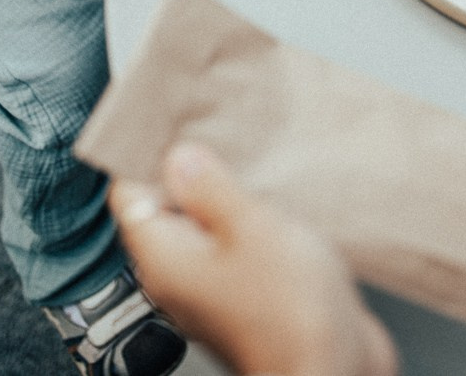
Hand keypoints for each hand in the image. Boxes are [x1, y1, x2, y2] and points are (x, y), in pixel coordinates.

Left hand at [110, 144, 397, 375]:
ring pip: (202, 224)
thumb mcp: (250, 226)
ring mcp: (212, 286)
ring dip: (221, 192)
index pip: (129, 193)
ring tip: (245, 156)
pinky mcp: (245, 292)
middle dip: (186, 167)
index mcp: (165, 258)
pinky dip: (243, 219)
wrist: (336, 367)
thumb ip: (211, 188)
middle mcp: (180, 277)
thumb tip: (180, 158)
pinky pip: (231, 243)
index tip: (164, 115)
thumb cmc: (293, 313)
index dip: (143, 150)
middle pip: (165, 206)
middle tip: (210, 127)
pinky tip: (269, 198)